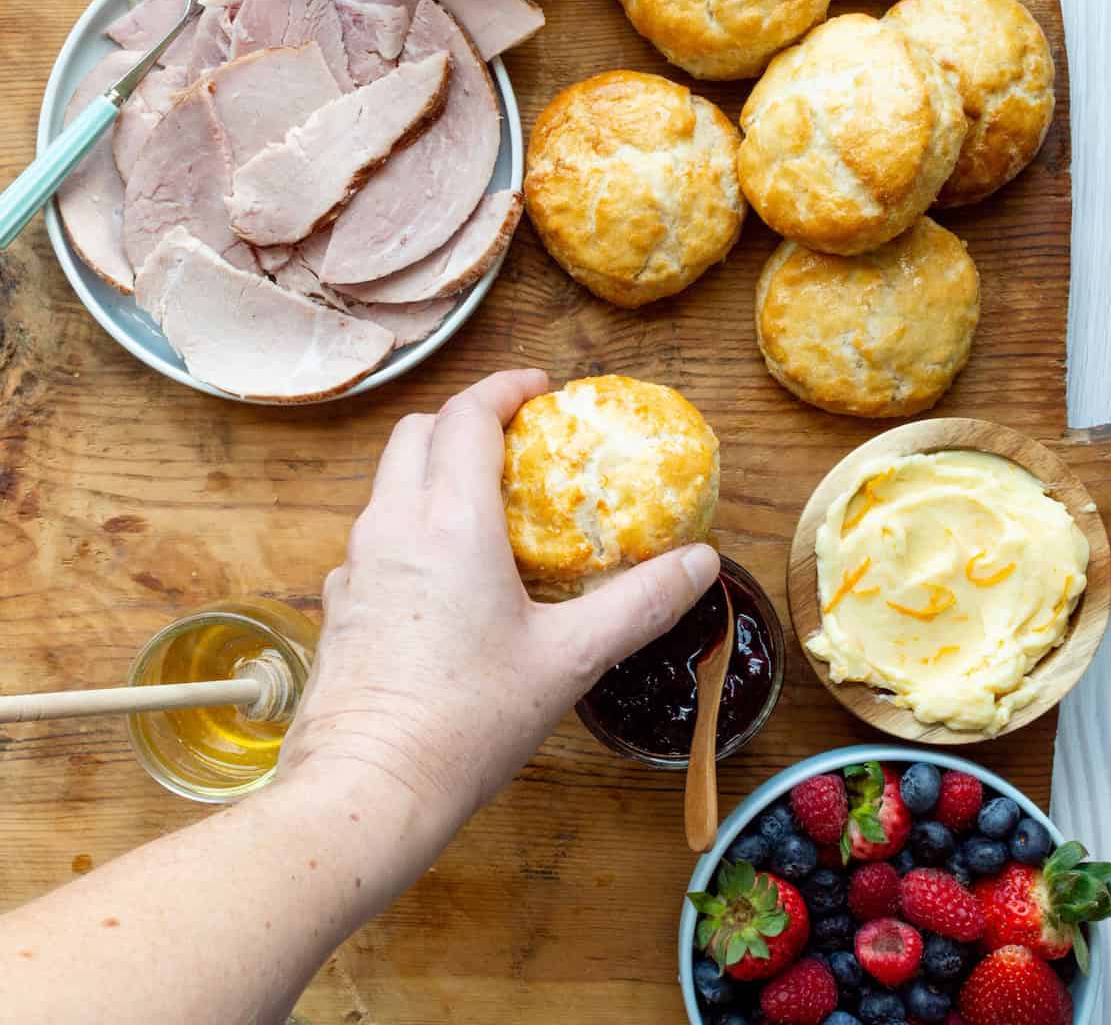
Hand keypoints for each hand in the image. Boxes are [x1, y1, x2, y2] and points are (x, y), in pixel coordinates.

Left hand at [279, 370, 718, 847]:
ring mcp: (356, 563)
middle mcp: (392, 524)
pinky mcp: (340, 602)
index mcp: (450, 521)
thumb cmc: (469, 720)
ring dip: (433, 466)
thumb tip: (702, 563)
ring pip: (390, 480)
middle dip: (465, 419)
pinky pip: (375, 532)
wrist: (367, 789)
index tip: (541, 389)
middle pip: (417, 432)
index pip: (466, 415)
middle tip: (518, 441)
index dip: (505, 388)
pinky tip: (443, 573)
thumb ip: (640, 603)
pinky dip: (410, 519)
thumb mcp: (570, 659)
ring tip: (487, 504)